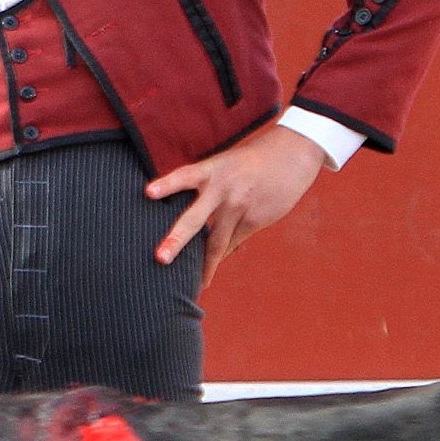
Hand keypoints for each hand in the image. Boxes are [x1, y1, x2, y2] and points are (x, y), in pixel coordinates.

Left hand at [144, 123, 329, 284]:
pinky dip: (222, 254)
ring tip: (194, 284)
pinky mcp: (255, 220)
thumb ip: (204, 185)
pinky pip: (233, 243)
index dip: (167, 185)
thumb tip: (191, 221)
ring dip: (204, 265)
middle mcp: (222, 190)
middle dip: (176, 240)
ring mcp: (239, 208)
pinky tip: (212, 268)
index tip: (148, 193)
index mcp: (211, 170)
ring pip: (217, 243)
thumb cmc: (249, 162)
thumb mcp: (224, 164)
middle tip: (160, 258)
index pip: (184, 176)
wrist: (292, 156)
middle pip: (195, 218)